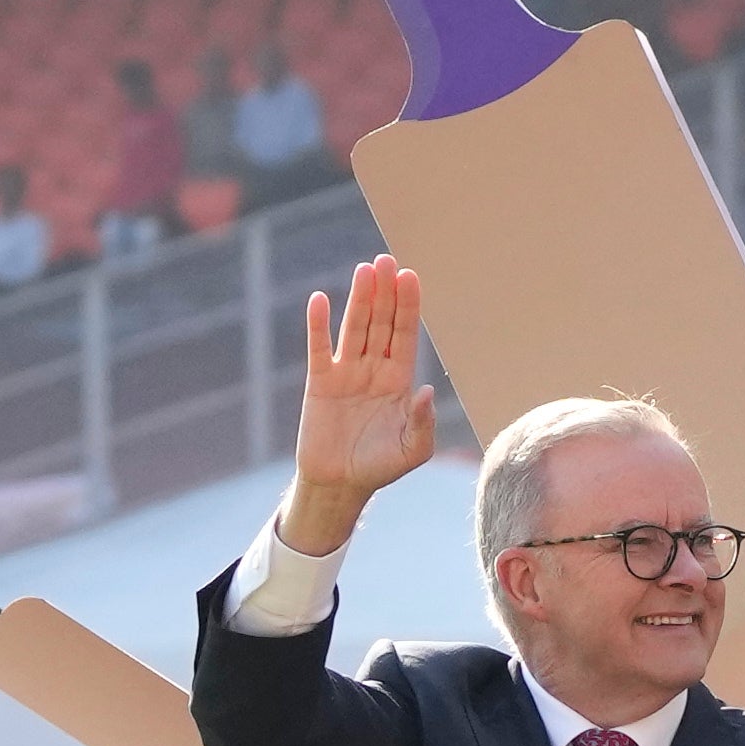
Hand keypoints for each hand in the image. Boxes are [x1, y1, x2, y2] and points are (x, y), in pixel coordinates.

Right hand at [274, 254, 434, 556]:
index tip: (410, 277)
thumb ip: (424, 423)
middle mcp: (373, 370)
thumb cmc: (380, 468)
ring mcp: (346, 372)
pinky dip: (318, 324)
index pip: (405, 335)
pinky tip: (320, 300)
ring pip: (354, 328)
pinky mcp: (319, 382)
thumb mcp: (412, 451)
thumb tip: (427, 390)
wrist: (339, 485)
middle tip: (387, 260)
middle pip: (381, 323)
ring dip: (359, 299)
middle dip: (385, 293)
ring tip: (365, 270)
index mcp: (399, 381)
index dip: (408, 307)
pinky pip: (319, 348)